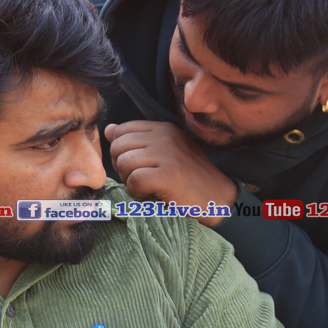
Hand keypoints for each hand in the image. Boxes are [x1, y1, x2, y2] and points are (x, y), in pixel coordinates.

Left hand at [105, 121, 237, 226]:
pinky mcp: (168, 175)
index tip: (136, 165)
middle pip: (119, 146)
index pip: (123, 130)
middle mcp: (165, 137)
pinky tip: (150, 193)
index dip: (121, 151)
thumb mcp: (165, 152)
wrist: (218, 198)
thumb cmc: (189, 178)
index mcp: (163, 128)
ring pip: (124, 162)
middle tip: (139, 178)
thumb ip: (137, 139)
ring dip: (129, 180)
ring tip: (146, 186)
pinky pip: (134, 180)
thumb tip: (109, 129)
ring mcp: (168, 154)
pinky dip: (137, 191)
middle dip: (121, 166)